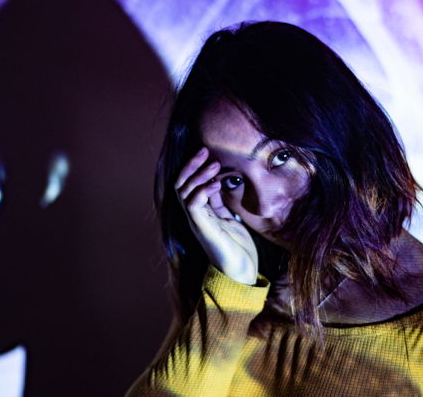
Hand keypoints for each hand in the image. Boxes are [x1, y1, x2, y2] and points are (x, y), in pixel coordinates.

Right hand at [175, 147, 257, 284]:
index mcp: (199, 212)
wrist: (241, 272)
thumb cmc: (237, 247)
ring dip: (199, 175)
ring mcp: (197, 223)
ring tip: (215, 165)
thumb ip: (218, 202)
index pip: (187, 184)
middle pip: (180, 185)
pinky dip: (203, 191)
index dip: (193, 167)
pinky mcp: (203, 229)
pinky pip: (194, 206)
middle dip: (191, 165)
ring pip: (184, 192)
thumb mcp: (229, 218)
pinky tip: (217, 184)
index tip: (206, 152)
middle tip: (204, 150)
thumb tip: (216, 182)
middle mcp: (194, 216)